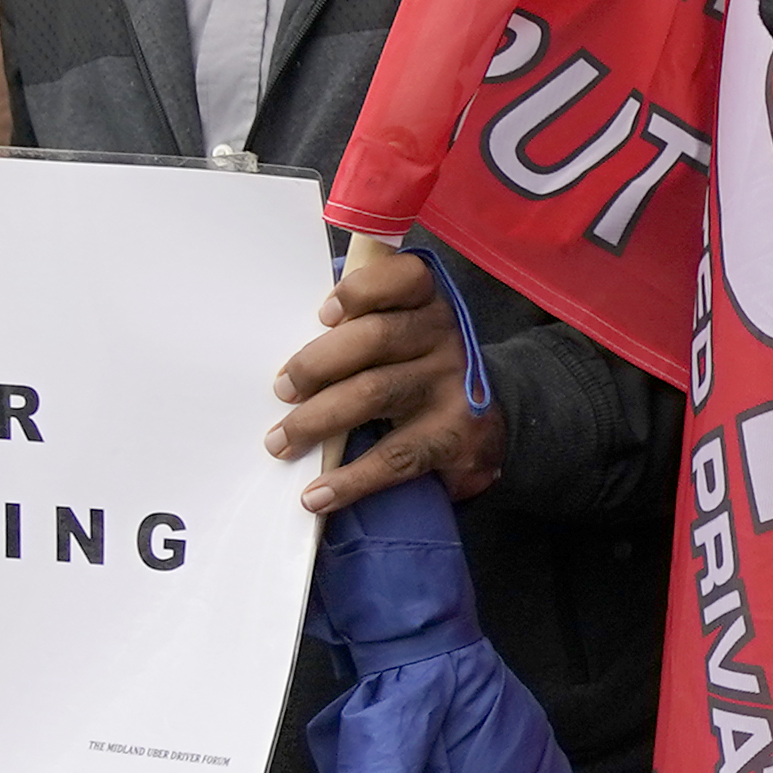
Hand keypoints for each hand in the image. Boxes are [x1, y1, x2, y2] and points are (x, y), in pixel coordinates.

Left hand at [274, 238, 506, 514]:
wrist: (492, 422)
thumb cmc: (421, 368)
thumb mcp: (407, 332)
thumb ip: (363, 325)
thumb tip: (291, 359)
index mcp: (427, 302)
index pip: (405, 276)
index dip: (361, 291)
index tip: (323, 314)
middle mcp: (444, 336)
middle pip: (375, 337)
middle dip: (317, 363)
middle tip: (282, 389)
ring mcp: (451, 385)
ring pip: (375, 393)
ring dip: (317, 419)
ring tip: (280, 442)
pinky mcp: (453, 436)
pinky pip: (393, 457)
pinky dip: (349, 480)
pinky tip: (316, 495)